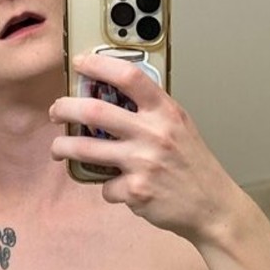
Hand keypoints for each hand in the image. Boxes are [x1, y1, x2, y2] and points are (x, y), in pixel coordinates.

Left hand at [49, 51, 239, 244]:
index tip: (81, 63)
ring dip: (64, 147)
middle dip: (65, 108)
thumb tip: (113, 98)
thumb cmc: (194, 166)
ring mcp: (142, 163)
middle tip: (56, 110)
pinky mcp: (135, 191)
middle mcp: (153, 134)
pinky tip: (124, 188)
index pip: (129, 76)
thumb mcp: (180, 126)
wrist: (212, 206)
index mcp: (166, 112)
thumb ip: (151, 112)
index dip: (99, 65)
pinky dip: (110, 188)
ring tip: (59, 148)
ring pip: (86, 150)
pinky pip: (106, 187)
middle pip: (95, 111)